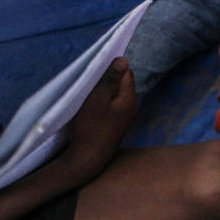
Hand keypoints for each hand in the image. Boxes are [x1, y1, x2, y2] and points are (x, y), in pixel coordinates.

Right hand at [51, 59, 135, 181]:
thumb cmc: (90, 128)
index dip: (111, 68)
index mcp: (130, 98)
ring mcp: (125, 118)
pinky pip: (112, 108)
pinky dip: (103, 104)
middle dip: (108, 80)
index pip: (126, 72)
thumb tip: (123, 59)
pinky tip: (91, 109)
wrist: (88, 160)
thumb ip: (110, 79)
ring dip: (104, 92)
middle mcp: (132, 107)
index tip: (95, 70)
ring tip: (88, 95)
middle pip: (121, 84)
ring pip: (116, 96)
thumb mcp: (97, 99)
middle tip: (89, 83)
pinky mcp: (116, 126)